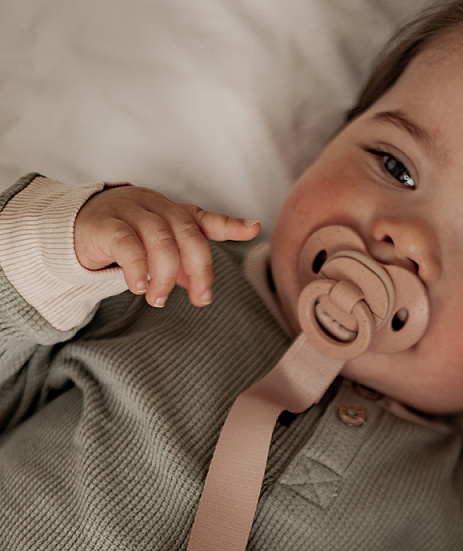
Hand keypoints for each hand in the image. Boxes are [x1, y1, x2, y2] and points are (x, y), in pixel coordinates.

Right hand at [74, 186, 260, 307]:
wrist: (75, 226)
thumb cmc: (126, 240)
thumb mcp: (158, 251)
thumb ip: (181, 266)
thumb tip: (200, 289)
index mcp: (175, 215)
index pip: (208, 219)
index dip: (231, 224)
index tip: (254, 227)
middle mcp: (158, 208)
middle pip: (188, 234)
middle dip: (200, 269)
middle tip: (201, 300)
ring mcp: (132, 211)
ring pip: (161, 241)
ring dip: (165, 276)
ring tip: (158, 299)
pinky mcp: (106, 223)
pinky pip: (128, 244)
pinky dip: (137, 269)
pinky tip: (138, 287)